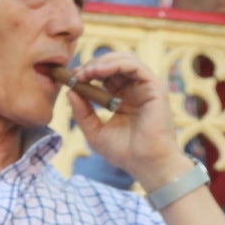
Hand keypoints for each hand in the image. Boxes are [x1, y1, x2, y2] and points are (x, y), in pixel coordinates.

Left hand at [64, 53, 185, 187]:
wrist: (146, 164)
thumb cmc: (124, 152)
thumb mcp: (94, 131)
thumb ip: (82, 112)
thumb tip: (69, 91)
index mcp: (123, 98)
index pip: (105, 75)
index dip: (88, 72)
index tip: (72, 78)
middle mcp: (135, 90)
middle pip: (114, 64)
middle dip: (93, 65)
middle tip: (77, 74)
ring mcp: (146, 87)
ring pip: (125, 60)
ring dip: (103, 62)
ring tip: (88, 71)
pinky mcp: (154, 87)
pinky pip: (135, 66)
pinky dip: (116, 64)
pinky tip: (99, 71)